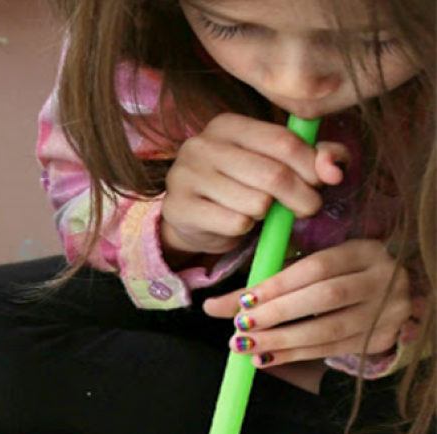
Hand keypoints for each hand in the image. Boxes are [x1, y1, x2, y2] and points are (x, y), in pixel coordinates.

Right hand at [162, 113, 348, 259]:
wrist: (191, 216)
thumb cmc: (241, 185)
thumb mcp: (277, 163)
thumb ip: (315, 157)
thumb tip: (334, 170)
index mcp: (227, 125)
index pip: (284, 142)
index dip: (312, 167)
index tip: (320, 184)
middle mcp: (201, 144)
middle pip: (273, 175)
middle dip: (301, 198)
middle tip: (306, 208)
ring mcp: (185, 175)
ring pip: (256, 203)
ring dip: (268, 215)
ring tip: (259, 211)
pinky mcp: (178, 207)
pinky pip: (235, 223)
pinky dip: (245, 229)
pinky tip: (235, 222)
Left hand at [204, 240, 410, 366]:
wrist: (388, 295)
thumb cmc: (335, 275)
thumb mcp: (306, 269)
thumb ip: (263, 282)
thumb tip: (211, 307)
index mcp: (363, 250)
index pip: (316, 267)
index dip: (278, 285)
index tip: (243, 301)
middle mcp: (383, 279)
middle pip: (325, 298)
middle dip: (278, 314)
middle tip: (241, 327)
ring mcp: (388, 311)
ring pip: (330, 329)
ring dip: (282, 341)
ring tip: (247, 346)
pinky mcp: (383, 339)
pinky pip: (333, 350)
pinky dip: (295, 355)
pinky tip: (266, 357)